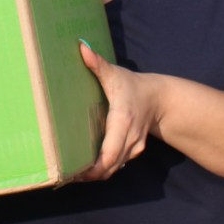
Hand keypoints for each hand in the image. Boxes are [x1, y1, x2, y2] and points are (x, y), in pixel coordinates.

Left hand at [76, 41, 159, 181]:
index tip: (74, 172)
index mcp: (123, 121)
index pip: (110, 153)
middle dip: (88, 175)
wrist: (159, 99)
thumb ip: (98, 63)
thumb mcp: (115, 74)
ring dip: (93, 174)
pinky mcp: (132, 153)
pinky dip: (101, 170)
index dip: (93, 168)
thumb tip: (82, 47)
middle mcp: (130, 140)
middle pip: (109, 167)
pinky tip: (84, 168)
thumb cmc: (132, 85)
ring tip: (70, 173)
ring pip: (112, 169)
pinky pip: (115, 166)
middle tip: (64, 176)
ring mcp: (133, 149)